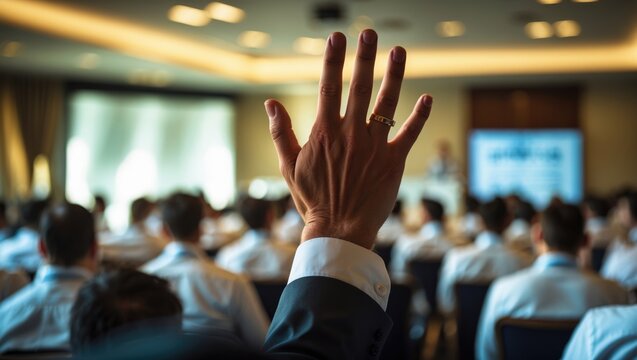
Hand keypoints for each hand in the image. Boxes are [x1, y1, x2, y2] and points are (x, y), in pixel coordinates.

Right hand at [265, 29, 432, 248]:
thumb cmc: (312, 200)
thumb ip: (280, 132)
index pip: (328, 87)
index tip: (337, 37)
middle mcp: (351, 134)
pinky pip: (410, 134)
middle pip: (359, 87)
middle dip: (365, 57)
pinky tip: (427, 97)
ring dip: (393, 75)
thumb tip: (270, 102)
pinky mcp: (394, 161)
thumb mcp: (288, 166)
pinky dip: (419, 115)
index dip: (332, 59)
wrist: (339, 230)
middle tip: (370, 33)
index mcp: (324, 132)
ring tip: (398, 51)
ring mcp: (374, 146)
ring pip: (387, 104)